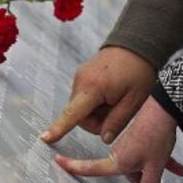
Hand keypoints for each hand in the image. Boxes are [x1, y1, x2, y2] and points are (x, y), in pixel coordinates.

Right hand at [41, 46, 155, 144]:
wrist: (136, 43)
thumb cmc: (138, 71)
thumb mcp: (134, 100)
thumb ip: (117, 121)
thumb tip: (104, 139)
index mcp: (93, 88)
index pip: (72, 114)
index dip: (59, 128)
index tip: (44, 138)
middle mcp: (81, 81)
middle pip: (80, 116)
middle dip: (97, 121)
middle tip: (118, 110)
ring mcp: (79, 77)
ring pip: (82, 108)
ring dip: (98, 111)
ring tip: (116, 98)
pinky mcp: (82, 76)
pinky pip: (84, 98)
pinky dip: (96, 102)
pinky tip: (111, 92)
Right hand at [54, 96, 182, 182]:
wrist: (164, 110)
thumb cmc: (155, 133)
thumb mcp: (154, 164)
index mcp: (118, 160)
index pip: (92, 168)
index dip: (74, 167)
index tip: (58, 162)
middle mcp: (121, 152)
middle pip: (127, 173)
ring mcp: (130, 144)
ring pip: (141, 164)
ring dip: (157, 172)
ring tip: (174, 175)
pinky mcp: (140, 138)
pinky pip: (149, 154)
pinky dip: (162, 161)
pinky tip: (176, 165)